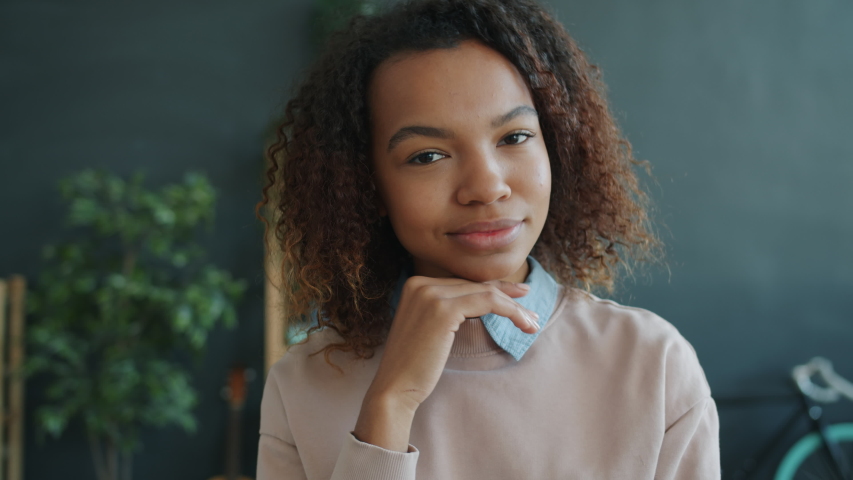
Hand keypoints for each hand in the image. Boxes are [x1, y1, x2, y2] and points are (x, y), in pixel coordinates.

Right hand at [353, 276, 538, 450]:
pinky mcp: (442, 309)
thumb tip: (484, 301)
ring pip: (486, 292)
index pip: (464, 283)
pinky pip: (487, 301)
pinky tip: (524, 324)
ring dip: (515, 307)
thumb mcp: (431, 329)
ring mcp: (430, 294)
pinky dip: (510, 311)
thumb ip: (449, 310)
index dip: (495, 289)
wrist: (395, 388)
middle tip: (532, 313)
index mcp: (416, 285)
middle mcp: (421, 284)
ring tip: (533, 323)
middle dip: (509, 298)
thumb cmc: (415, 366)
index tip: (519, 298)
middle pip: (476, 285)